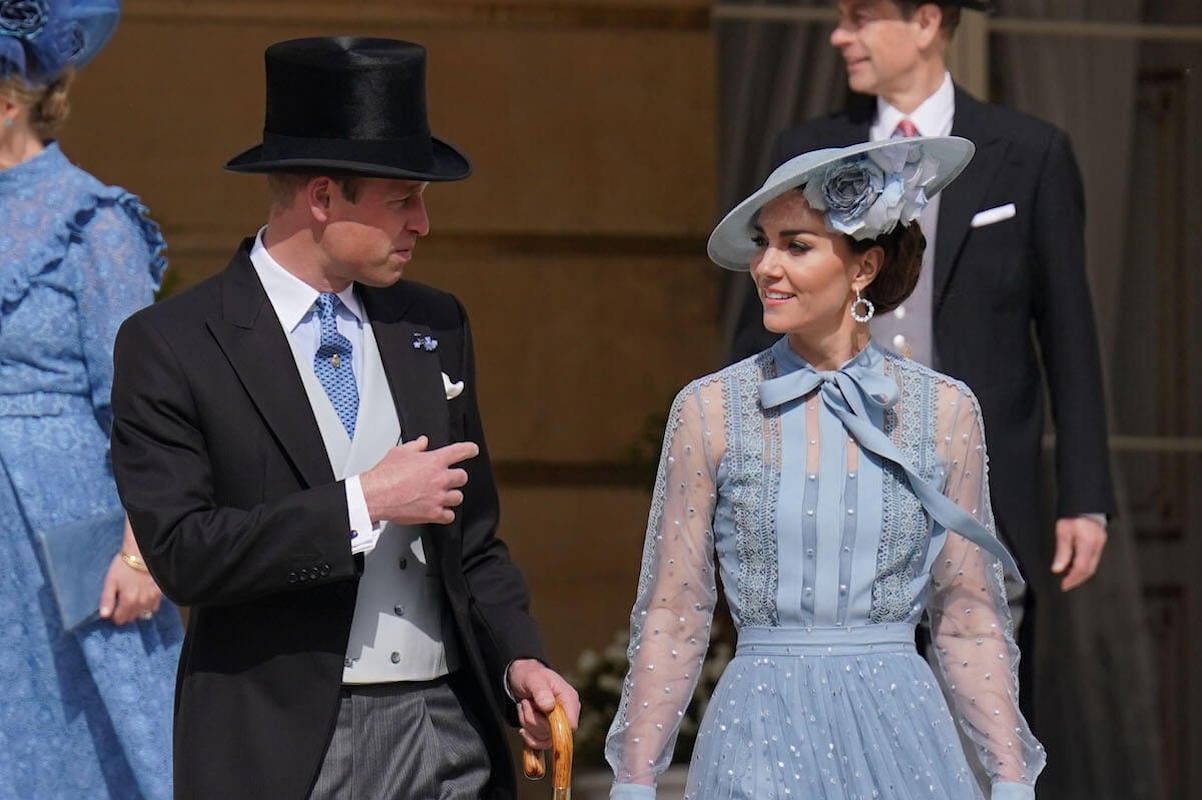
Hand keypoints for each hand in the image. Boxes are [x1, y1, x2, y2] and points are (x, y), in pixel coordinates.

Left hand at [99, 553, 162, 624]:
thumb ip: (107, 599)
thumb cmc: (124, 566)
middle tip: (122, 601)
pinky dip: (147, 605)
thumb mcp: (110, 581)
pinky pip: (153, 607)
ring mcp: (152, 599)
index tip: (113, 607)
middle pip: (132, 618)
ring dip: (136, 610)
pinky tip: (143, 597)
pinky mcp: (160, 593)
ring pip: (143, 614)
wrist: (143, 553)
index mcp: (128, 601)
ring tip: (132, 600)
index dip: (114, 615)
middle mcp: (141, 603)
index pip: (120, 619)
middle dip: (125, 613)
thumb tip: (104, 616)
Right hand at [359, 436, 478, 524]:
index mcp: (434, 461)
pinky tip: (440, 511)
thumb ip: (415, 446)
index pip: (459, 451)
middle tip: (448, 478)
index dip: (468, 449)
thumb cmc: (385, 475)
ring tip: (443, 495)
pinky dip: (446, 514)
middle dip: (456, 477)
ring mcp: (438, 497)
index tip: (472, 450)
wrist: (375, 495)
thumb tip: (422, 442)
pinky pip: (449, 515)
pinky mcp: (433, 513)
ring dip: (452, 495)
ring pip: (458, 497)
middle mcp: (440, 479)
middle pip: (462, 477)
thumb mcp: (400, 452)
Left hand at [507, 659, 579, 750]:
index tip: (537, 710)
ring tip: (525, 706)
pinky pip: (540, 743)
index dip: (554, 725)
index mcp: (569, 699)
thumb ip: (541, 692)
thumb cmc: (531, 675)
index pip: (570, 725)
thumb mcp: (534, 679)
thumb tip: (548, 706)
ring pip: (544, 739)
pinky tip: (523, 726)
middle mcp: (567, 713)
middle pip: (554, 733)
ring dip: (528, 724)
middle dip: (533, 720)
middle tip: (526, 703)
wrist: (522, 678)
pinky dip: (528, 735)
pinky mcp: (549, 730)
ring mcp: (558, 723)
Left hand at [1051, 515, 1106, 590]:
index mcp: (1088, 543)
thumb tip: (1057, 569)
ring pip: (1092, 565)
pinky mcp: (1100, 542)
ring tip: (1067, 576)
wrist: (1084, 503)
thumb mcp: (1062, 532)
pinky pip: (1093, 559)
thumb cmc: (1072, 514)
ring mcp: (1101, 543)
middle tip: (1065, 584)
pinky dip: (1084, 565)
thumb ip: (1062, 552)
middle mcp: (1097, 545)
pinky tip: (1074, 566)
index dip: (1072, 579)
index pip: (1082, 568)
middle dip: (1077, 579)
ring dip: (1080, 573)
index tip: (1063, 585)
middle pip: (1089, 570)